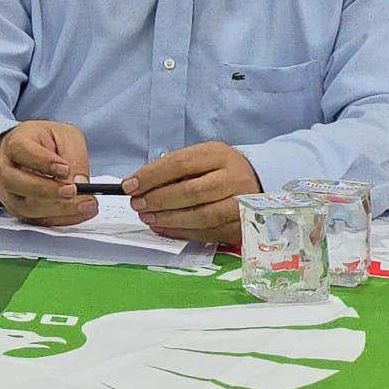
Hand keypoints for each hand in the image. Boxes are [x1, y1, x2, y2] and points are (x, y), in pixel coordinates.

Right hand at [0, 120, 95, 226]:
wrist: (33, 152)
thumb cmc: (47, 142)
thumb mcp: (66, 137)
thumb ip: (74, 156)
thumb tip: (80, 182)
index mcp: (14, 144)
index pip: (21, 151)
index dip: (43, 161)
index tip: (65, 169)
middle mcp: (5, 169)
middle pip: (14, 182)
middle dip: (46, 190)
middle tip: (73, 190)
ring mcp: (9, 193)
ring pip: (25, 207)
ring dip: (57, 209)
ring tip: (85, 204)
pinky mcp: (20, 211)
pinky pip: (38, 221)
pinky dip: (62, 219)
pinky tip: (80, 212)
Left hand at [125, 141, 261, 242]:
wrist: (258, 182)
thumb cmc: (219, 169)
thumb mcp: (201, 157)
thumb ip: (173, 167)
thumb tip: (138, 184)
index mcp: (219, 155)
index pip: (180, 163)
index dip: (151, 176)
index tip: (129, 186)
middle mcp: (234, 178)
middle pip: (192, 191)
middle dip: (159, 200)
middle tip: (137, 205)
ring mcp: (243, 204)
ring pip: (202, 216)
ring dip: (169, 219)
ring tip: (148, 218)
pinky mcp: (242, 226)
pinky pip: (209, 233)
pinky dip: (183, 232)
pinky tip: (164, 228)